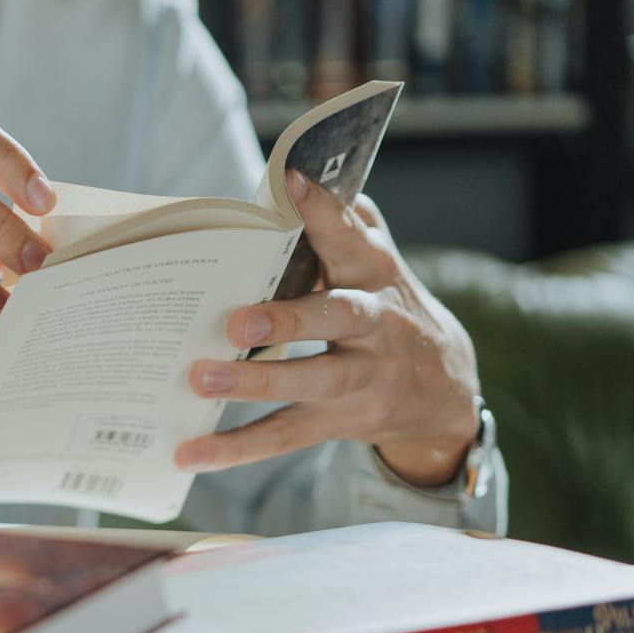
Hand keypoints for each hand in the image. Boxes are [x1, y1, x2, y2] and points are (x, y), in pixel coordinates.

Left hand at [175, 171, 480, 486]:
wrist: (445, 389)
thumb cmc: (386, 309)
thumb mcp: (378, 265)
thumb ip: (343, 225)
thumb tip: (293, 178)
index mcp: (375, 276)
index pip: (350, 237)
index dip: (324, 211)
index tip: (292, 181)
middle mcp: (373, 326)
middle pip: (335, 318)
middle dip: (288, 319)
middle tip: (237, 323)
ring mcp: (359, 378)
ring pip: (309, 382)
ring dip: (254, 383)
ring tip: (200, 380)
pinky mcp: (339, 421)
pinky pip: (283, 436)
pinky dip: (234, 449)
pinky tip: (188, 454)